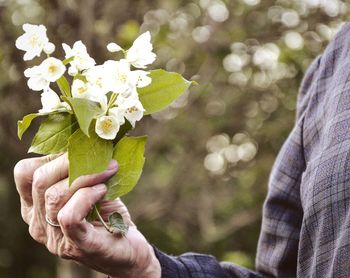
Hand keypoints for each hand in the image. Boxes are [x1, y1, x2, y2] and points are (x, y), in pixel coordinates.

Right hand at [13, 154, 160, 277]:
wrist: (128, 249)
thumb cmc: (108, 214)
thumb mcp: (91, 186)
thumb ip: (82, 169)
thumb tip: (89, 139)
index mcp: (36, 206)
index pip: (25, 173)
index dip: (52, 155)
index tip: (79, 150)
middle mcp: (37, 223)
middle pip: (40, 180)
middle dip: (72, 161)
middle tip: (102, 156)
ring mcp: (53, 238)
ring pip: (54, 196)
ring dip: (87, 176)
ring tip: (109, 171)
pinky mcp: (75, 245)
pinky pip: (69, 215)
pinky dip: (87, 196)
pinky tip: (103, 190)